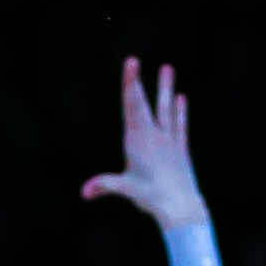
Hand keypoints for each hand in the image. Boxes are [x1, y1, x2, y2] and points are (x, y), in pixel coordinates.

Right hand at [81, 57, 207, 233]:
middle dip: (138, 83)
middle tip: (134, 60)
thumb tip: (84, 192)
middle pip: (145, 104)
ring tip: (167, 67)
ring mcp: (169, 140)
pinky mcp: (181, 148)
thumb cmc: (151, 197)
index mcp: (138, 140)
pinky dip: (180, 112)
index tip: (131, 63)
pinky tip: (181, 98)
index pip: (132, 106)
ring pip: (166, 109)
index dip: (131, 83)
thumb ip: (105, 185)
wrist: (181, 206)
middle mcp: (154, 135)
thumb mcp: (126, 189)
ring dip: (166, 88)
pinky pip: (179, 126)